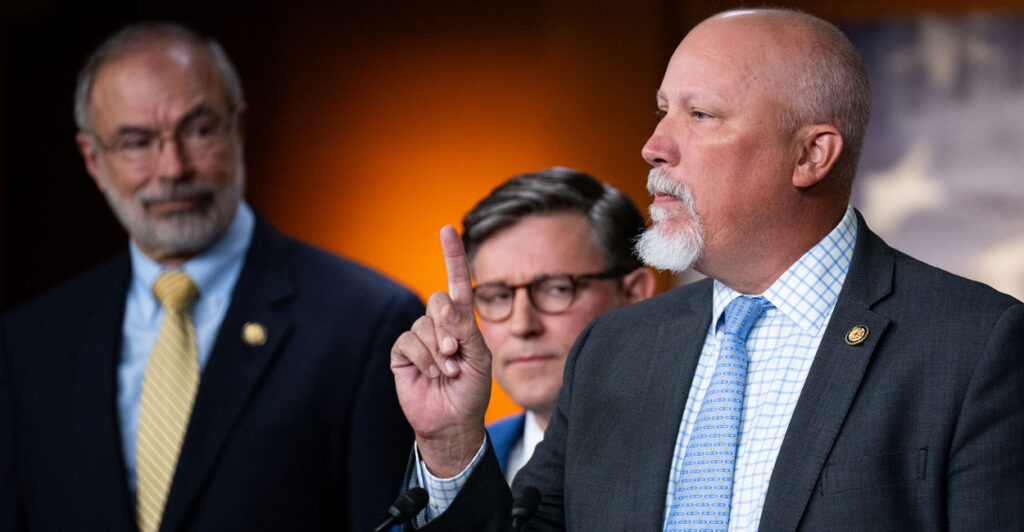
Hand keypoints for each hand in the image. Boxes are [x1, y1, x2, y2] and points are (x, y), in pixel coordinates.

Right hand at [391, 225, 490, 476]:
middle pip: (437, 301)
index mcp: (462, 320)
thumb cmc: (471, 391)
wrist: (452, 422)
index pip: (457, 281)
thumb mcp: (479, 359)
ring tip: (447, 372)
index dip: (452, 255)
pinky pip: (408, 341)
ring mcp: (419, 337)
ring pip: (423, 325)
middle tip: (455, 355)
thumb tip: (446, 306)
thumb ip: (465, 331)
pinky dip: (423, 359)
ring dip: (438, 352)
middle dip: (448, 328)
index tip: (447, 229)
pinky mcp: (402, 353)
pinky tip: (431, 374)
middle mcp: (439, 324)